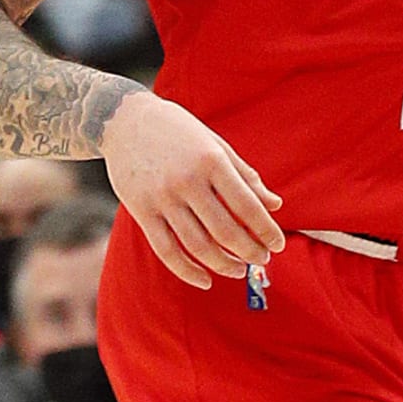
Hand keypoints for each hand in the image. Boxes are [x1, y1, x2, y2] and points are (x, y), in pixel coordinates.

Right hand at [102, 88, 284, 291]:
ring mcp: (162, 197)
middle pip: (225, 230)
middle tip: (262, 259)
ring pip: (198, 245)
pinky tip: (205, 280)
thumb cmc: (178, 132)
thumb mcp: (215, 145)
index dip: (266, 230)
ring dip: (224, 265)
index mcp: (211, 160)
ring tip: (239, 270)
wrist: (124, 121)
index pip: (247, 205)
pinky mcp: (141, 211)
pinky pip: (166, 250)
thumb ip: (245, 176)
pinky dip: (187, 271)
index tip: (278, 245)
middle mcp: (187, 180)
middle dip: (249, 251)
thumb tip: (275, 205)